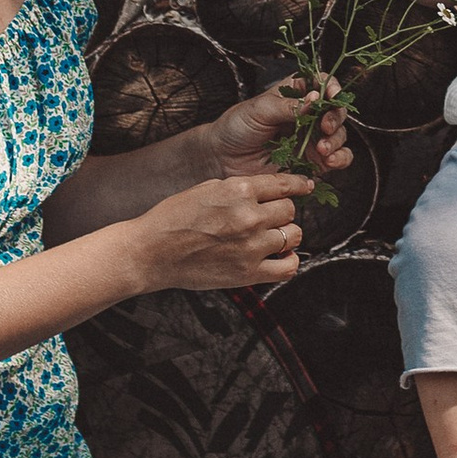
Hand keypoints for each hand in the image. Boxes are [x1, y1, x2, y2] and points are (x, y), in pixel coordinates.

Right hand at [129, 170, 310, 293]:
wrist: (152, 252)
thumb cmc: (174, 219)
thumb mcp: (207, 188)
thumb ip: (240, 188)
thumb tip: (268, 189)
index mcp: (239, 190)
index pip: (284, 184)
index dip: (298, 184)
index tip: (305, 186)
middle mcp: (249, 216)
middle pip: (290, 210)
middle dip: (282, 212)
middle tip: (271, 216)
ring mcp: (251, 246)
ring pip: (293, 234)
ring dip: (286, 234)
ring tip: (272, 236)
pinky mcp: (248, 273)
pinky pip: (288, 267)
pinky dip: (288, 261)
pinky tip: (279, 256)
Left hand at [207, 76, 353, 180]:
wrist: (222, 159)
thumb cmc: (236, 127)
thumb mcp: (260, 109)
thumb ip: (289, 106)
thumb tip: (316, 97)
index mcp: (295, 94)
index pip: (322, 83)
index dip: (332, 87)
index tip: (332, 96)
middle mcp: (308, 116)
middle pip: (336, 110)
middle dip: (336, 117)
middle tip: (325, 127)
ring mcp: (311, 139)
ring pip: (340, 136)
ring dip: (337, 141)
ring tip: (322, 149)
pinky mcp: (312, 163)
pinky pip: (337, 160)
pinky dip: (340, 159)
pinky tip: (328, 161)